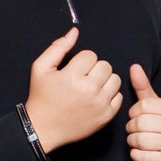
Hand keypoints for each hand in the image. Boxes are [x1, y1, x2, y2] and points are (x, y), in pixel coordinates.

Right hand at [24, 28, 122, 151]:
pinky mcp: (106, 116)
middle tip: (82, 79)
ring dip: (104, 80)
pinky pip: (119, 96)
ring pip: (115, 79)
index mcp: (73, 76)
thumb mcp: (41, 68)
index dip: (81, 61)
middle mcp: (89, 89)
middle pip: (105, 65)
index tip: (73, 70)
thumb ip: (58, 47)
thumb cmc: (41, 96)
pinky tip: (96, 98)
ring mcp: (100, 104)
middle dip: (94, 69)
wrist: (43, 129)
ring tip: (91, 87)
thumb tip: (75, 31)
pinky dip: (109, 95)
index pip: (90, 55)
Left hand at [126, 64, 160, 160]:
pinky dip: (136, 155)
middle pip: (140, 123)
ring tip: (138, 142)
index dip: (133, 113)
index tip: (138, 118)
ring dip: (132, 143)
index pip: (143, 105)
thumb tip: (134, 66)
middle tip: (136, 132)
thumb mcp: (153, 107)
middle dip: (131, 129)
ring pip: (139, 140)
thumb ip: (142, 87)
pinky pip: (141, 156)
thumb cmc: (159, 128)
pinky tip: (142, 153)